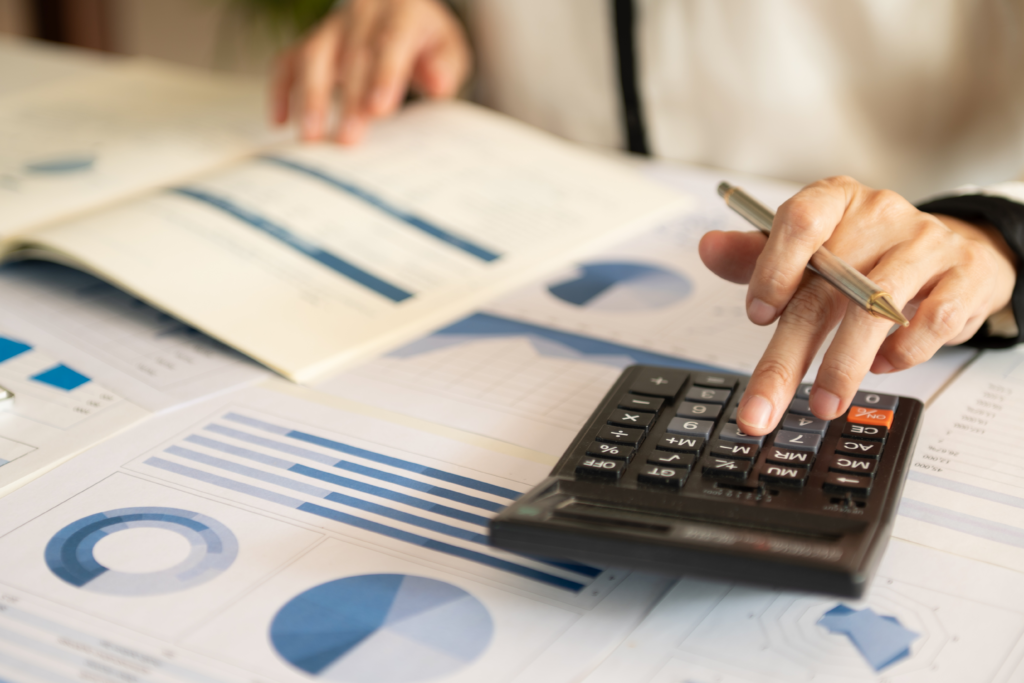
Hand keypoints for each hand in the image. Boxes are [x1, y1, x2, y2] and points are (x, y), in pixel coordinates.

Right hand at [272, 0, 471, 143]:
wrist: (400, 17)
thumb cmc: (426, 42)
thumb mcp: (449, 49)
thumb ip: (445, 66)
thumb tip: (438, 83)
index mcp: (401, 12)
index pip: (391, 42)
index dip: (384, 75)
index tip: (379, 110)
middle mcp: (361, 14)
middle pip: (351, 56)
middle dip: (349, 100)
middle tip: (347, 139)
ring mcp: (331, 27)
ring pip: (312, 55)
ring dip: (309, 97)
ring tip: (309, 135)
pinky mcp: (310, 42)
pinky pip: (287, 61)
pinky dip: (281, 90)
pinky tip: (280, 121)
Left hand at [699, 176, 1017, 434]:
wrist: (955, 251)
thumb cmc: (867, 253)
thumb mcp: (812, 249)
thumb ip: (757, 256)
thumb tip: (708, 248)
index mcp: (834, 201)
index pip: (799, 222)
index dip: (774, 269)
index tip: (757, 316)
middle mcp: (879, 215)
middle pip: (825, 289)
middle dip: (786, 359)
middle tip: (761, 409)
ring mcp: (925, 244)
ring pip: (875, 309)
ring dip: (843, 367)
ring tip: (823, 406)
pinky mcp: (964, 276)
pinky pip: (930, 321)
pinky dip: (902, 354)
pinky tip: (881, 367)